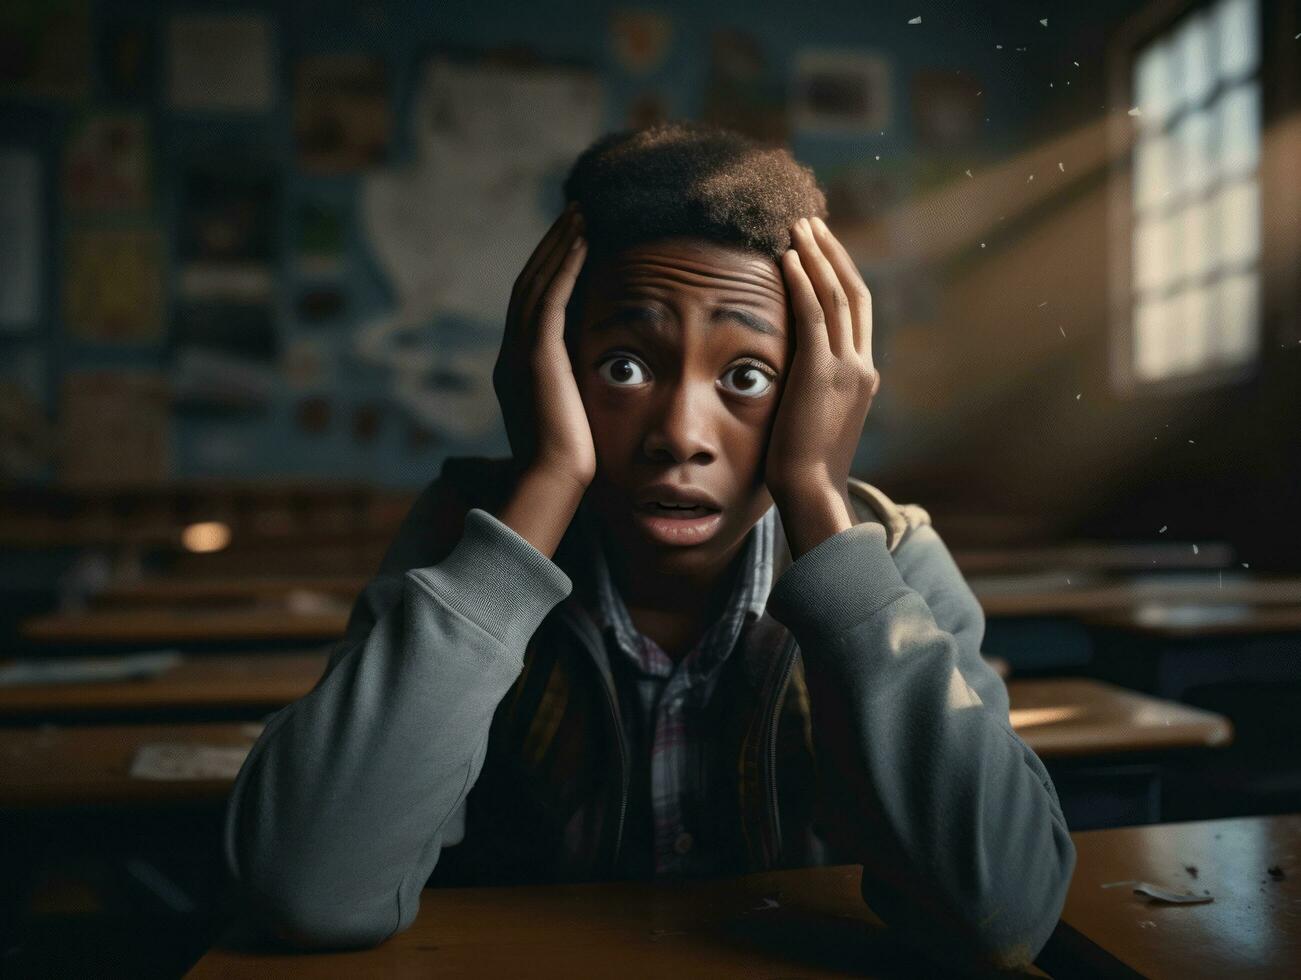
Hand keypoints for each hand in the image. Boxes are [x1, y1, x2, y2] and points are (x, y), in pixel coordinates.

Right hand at [493, 202, 593, 493]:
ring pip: (536, 283)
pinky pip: (548, 297)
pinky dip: (564, 265)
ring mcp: (519, 354)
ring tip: (582, 215)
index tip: (573, 245)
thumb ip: (576, 397)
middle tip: (576, 214)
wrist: (552, 485)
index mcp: (517, 371)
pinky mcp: (534, 355)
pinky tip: (584, 241)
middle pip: (529, 285)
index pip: (531, 308)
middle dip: (553, 247)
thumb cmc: (570, 468)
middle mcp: (511, 356)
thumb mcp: (572, 422)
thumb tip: (597, 391)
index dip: (550, 272)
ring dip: (559, 246)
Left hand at [767, 216, 881, 554]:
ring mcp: (847, 368)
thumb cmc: (803, 469)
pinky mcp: (822, 372)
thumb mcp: (815, 421)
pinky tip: (789, 257)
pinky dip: (803, 281)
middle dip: (833, 254)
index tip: (821, 250)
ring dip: (817, 256)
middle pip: (853, 293)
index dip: (840, 275)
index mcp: (863, 377)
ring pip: (836, 295)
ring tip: (798, 226)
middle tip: (811, 223)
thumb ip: (812, 392)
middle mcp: (862, 366)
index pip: (856, 313)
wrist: (811, 492)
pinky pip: (814, 314)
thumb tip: (790, 377)